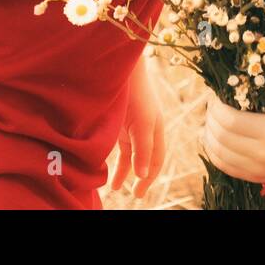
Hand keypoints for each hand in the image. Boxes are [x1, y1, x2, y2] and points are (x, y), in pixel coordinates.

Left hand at [111, 56, 165, 198]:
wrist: (119, 69)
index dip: (149, 176)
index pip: (156, 159)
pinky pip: (120, 147)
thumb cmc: (135, 94)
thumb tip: (143, 175)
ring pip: (131, 155)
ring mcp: (131, 126)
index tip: (138, 191)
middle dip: (141, 177)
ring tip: (115, 187)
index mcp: (157, 128)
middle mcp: (146, 129)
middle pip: (145, 159)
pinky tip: (107, 170)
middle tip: (135, 195)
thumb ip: (143, 148)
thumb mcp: (142, 122)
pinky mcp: (118, 123)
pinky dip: (115, 159)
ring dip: (125, 171)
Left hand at [201, 91, 264, 183]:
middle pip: (220, 137)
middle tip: (211, 107)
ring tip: (210, 123)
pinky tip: (214, 142)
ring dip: (209, 136)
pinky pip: (227, 169)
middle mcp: (262, 153)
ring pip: (219, 155)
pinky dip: (216, 154)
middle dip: (210, 119)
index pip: (228, 120)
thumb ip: (262, 93)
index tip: (215, 96)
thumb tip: (233, 81)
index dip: (215, 107)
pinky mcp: (260, 177)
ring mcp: (260, 168)